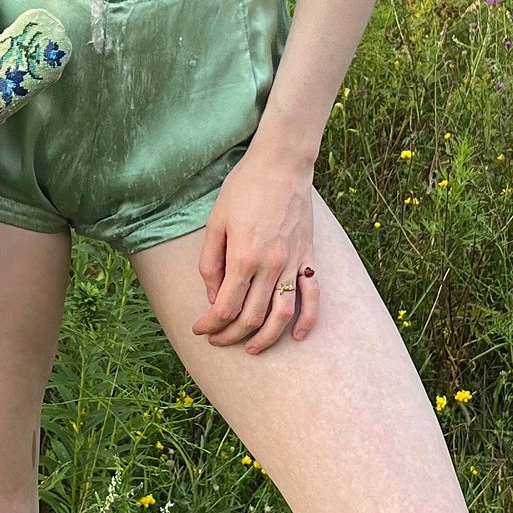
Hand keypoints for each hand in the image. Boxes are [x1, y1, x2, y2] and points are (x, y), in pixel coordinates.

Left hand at [192, 146, 316, 352]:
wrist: (282, 164)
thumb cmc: (243, 188)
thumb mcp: (216, 222)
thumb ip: (211, 262)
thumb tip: (213, 296)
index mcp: (242, 257)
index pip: (224, 307)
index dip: (209, 325)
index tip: (199, 329)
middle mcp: (270, 265)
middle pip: (251, 318)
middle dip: (230, 336)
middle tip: (217, 340)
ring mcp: (293, 263)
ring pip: (282, 315)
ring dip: (265, 339)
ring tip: (250, 348)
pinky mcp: (309, 257)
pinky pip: (313, 295)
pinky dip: (308, 320)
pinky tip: (297, 335)